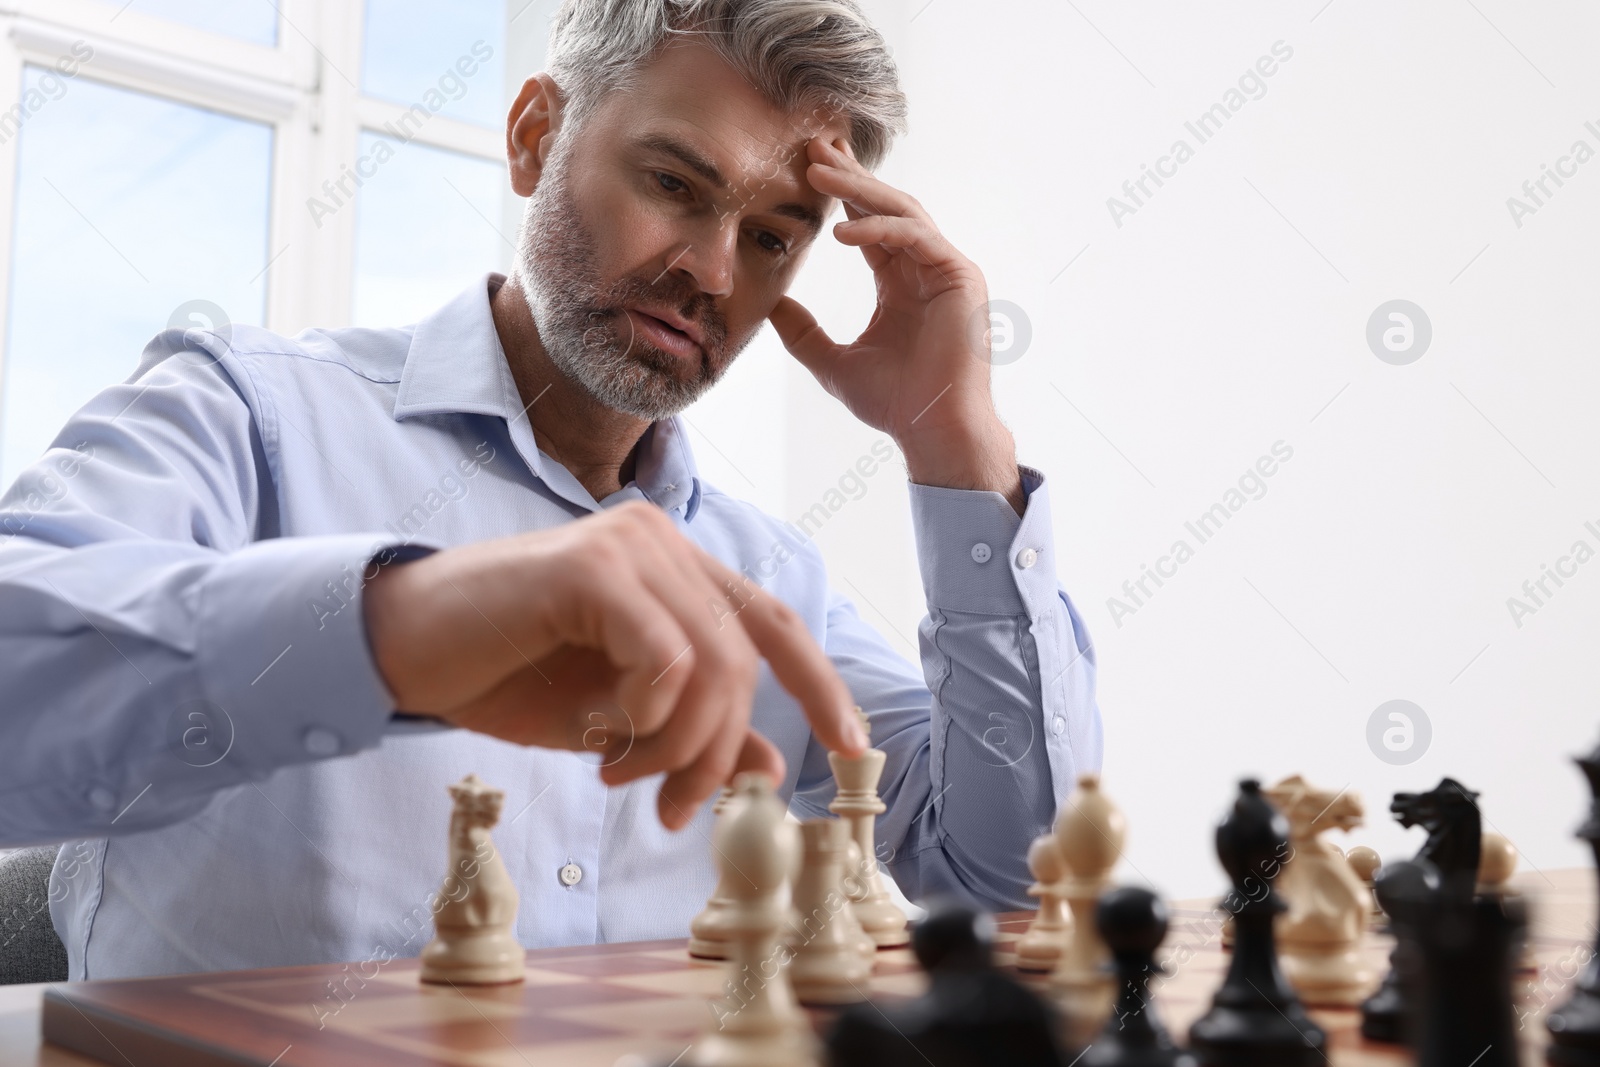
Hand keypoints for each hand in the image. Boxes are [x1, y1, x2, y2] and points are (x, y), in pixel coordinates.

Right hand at [362, 502, 866, 828]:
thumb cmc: (507, 676)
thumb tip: (772, 767)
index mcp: (675, 570)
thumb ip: (692, 733)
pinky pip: (665, 654)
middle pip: (745, 657)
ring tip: (622, 775)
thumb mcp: (617, 723)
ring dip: (679, 744)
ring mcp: (629, 544)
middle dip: (720, 750)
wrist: (406, 651)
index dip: (820, 685)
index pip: (772, 622)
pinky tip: (603, 734)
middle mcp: (661, 541)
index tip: (852, 749)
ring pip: (713, 661)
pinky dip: (648, 712)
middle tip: (672, 808)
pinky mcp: (591, 565)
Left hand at [768, 137, 1022, 509]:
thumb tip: (772, 305)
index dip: (839, 196)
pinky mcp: (960, 278)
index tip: (803, 168)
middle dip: (849, 176)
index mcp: (900, 281)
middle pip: (885, 206)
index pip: (867, 224)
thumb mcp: (831, 361)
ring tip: (818, 172)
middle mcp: (925, 268)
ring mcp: (946, 270)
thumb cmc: (894, 403)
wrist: (932, 431)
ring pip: (902, 212)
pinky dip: (880, 230)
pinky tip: (843, 232)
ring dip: (860, 190)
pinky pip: (916, 238)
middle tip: (811, 147)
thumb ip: (803, 331)